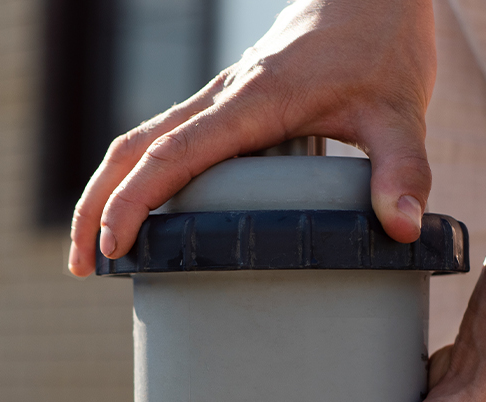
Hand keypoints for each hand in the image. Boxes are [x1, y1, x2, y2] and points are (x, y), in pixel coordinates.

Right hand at [67, 0, 435, 275]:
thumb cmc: (382, 50)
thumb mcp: (403, 111)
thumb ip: (402, 170)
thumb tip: (401, 229)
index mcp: (254, 100)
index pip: (175, 153)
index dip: (137, 200)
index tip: (116, 246)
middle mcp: (221, 97)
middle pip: (133, 148)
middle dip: (96, 206)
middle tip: (82, 267)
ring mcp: (213, 100)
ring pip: (135, 143)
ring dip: (102, 194)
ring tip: (91, 254)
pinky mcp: (217, 107)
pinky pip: (158, 142)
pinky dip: (131, 180)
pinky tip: (135, 219)